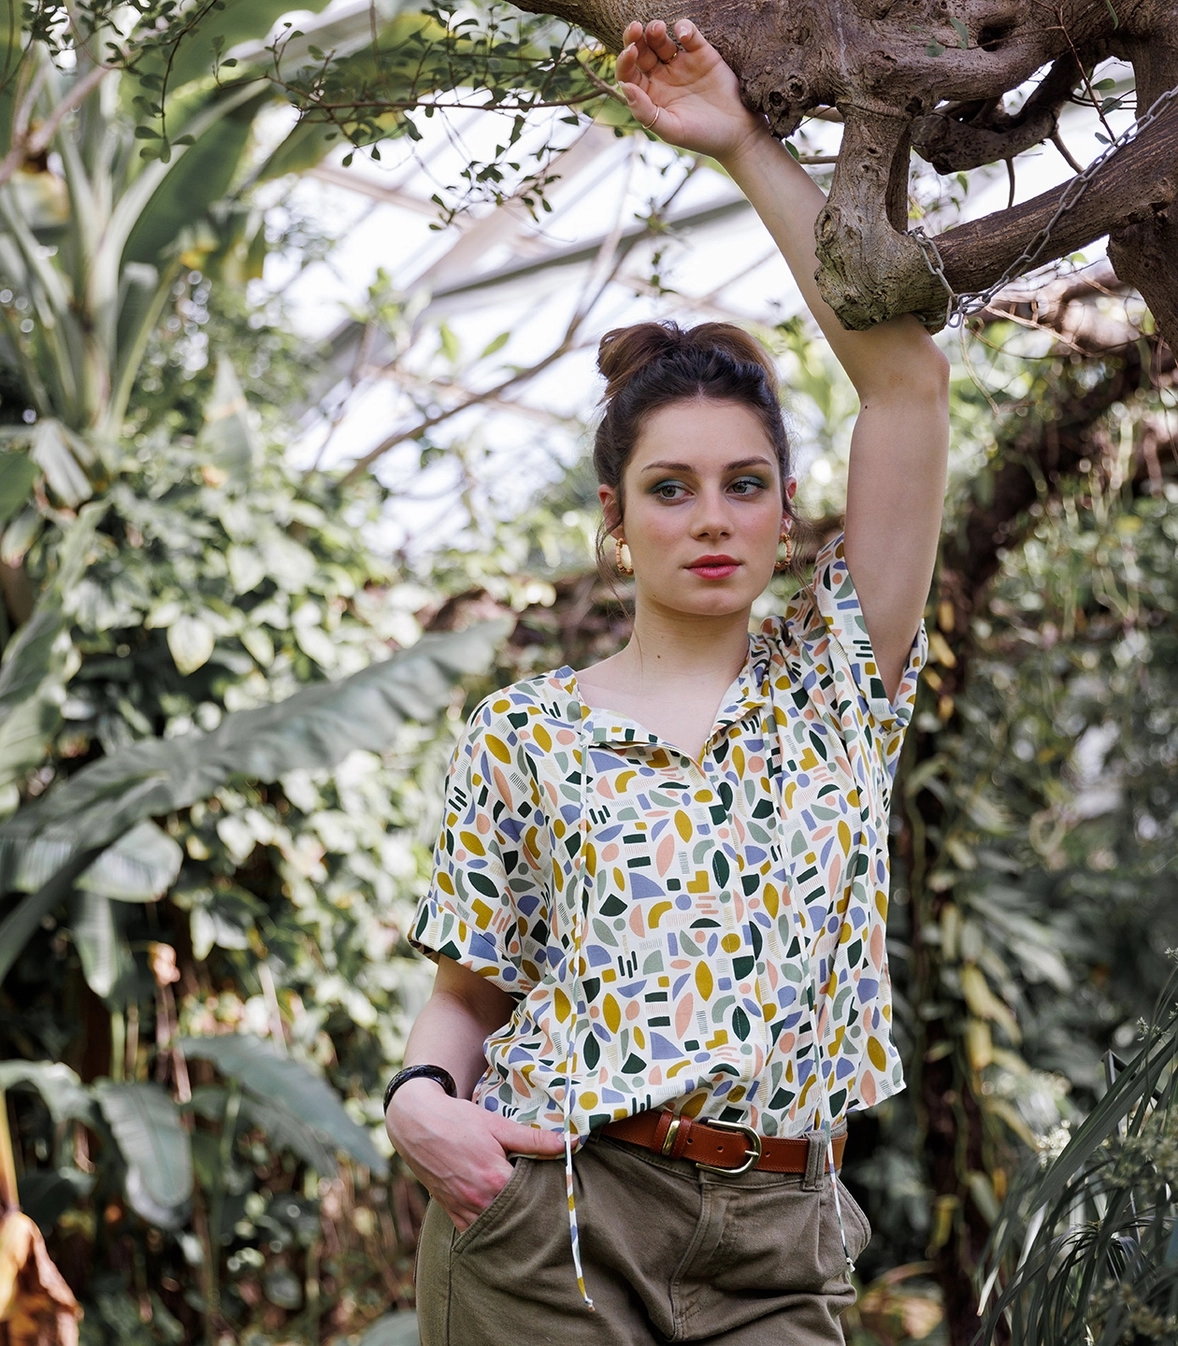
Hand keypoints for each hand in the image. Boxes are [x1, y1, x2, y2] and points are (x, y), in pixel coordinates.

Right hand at [385, 1079, 564, 1230]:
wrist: (417, 1123)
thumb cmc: (459, 1120)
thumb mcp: (498, 1125)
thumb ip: (534, 1139)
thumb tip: (570, 1143)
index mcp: (495, 1180)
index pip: (533, 1198)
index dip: (548, 1194)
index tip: (559, 1190)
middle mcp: (478, 1201)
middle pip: (515, 1217)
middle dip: (531, 1212)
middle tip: (546, 1204)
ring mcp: (462, 1209)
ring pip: (495, 1229)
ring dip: (510, 1222)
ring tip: (525, 1212)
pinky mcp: (450, 1212)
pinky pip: (473, 1231)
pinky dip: (488, 1228)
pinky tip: (500, 1219)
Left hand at [615, 20, 768, 164]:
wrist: (739, 133)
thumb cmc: (703, 137)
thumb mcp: (672, 130)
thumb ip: (645, 112)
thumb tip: (625, 87)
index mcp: (650, 96)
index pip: (629, 74)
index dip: (625, 61)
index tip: (630, 52)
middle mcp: (662, 77)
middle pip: (641, 52)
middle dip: (635, 38)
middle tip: (634, 28)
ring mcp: (681, 64)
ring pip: (660, 41)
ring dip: (655, 31)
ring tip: (657, 28)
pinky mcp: (702, 54)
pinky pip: (688, 35)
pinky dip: (684, 29)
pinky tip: (682, 34)